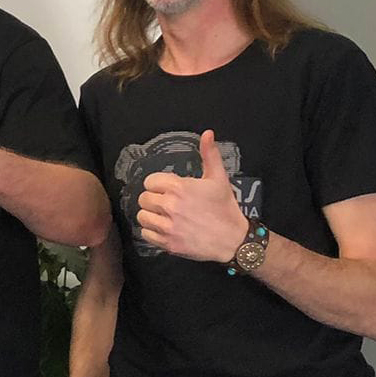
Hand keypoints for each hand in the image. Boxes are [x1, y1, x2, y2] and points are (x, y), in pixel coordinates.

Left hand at [136, 130, 247, 261]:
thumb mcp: (219, 178)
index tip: (168, 189)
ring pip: (142, 216)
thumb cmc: (225, 208)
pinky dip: (152, 232)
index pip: (150, 181)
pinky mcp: (167, 243)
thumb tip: (207, 133)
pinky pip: (145, 234)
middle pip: (144, 198)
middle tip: (168, 203)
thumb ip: (209, 154)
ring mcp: (167, 226)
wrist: (233, 240)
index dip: (158, 185)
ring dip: (151, 215)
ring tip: (165, 216)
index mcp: (179, 188)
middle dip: (154, 199)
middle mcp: (170, 206)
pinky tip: (165, 229)